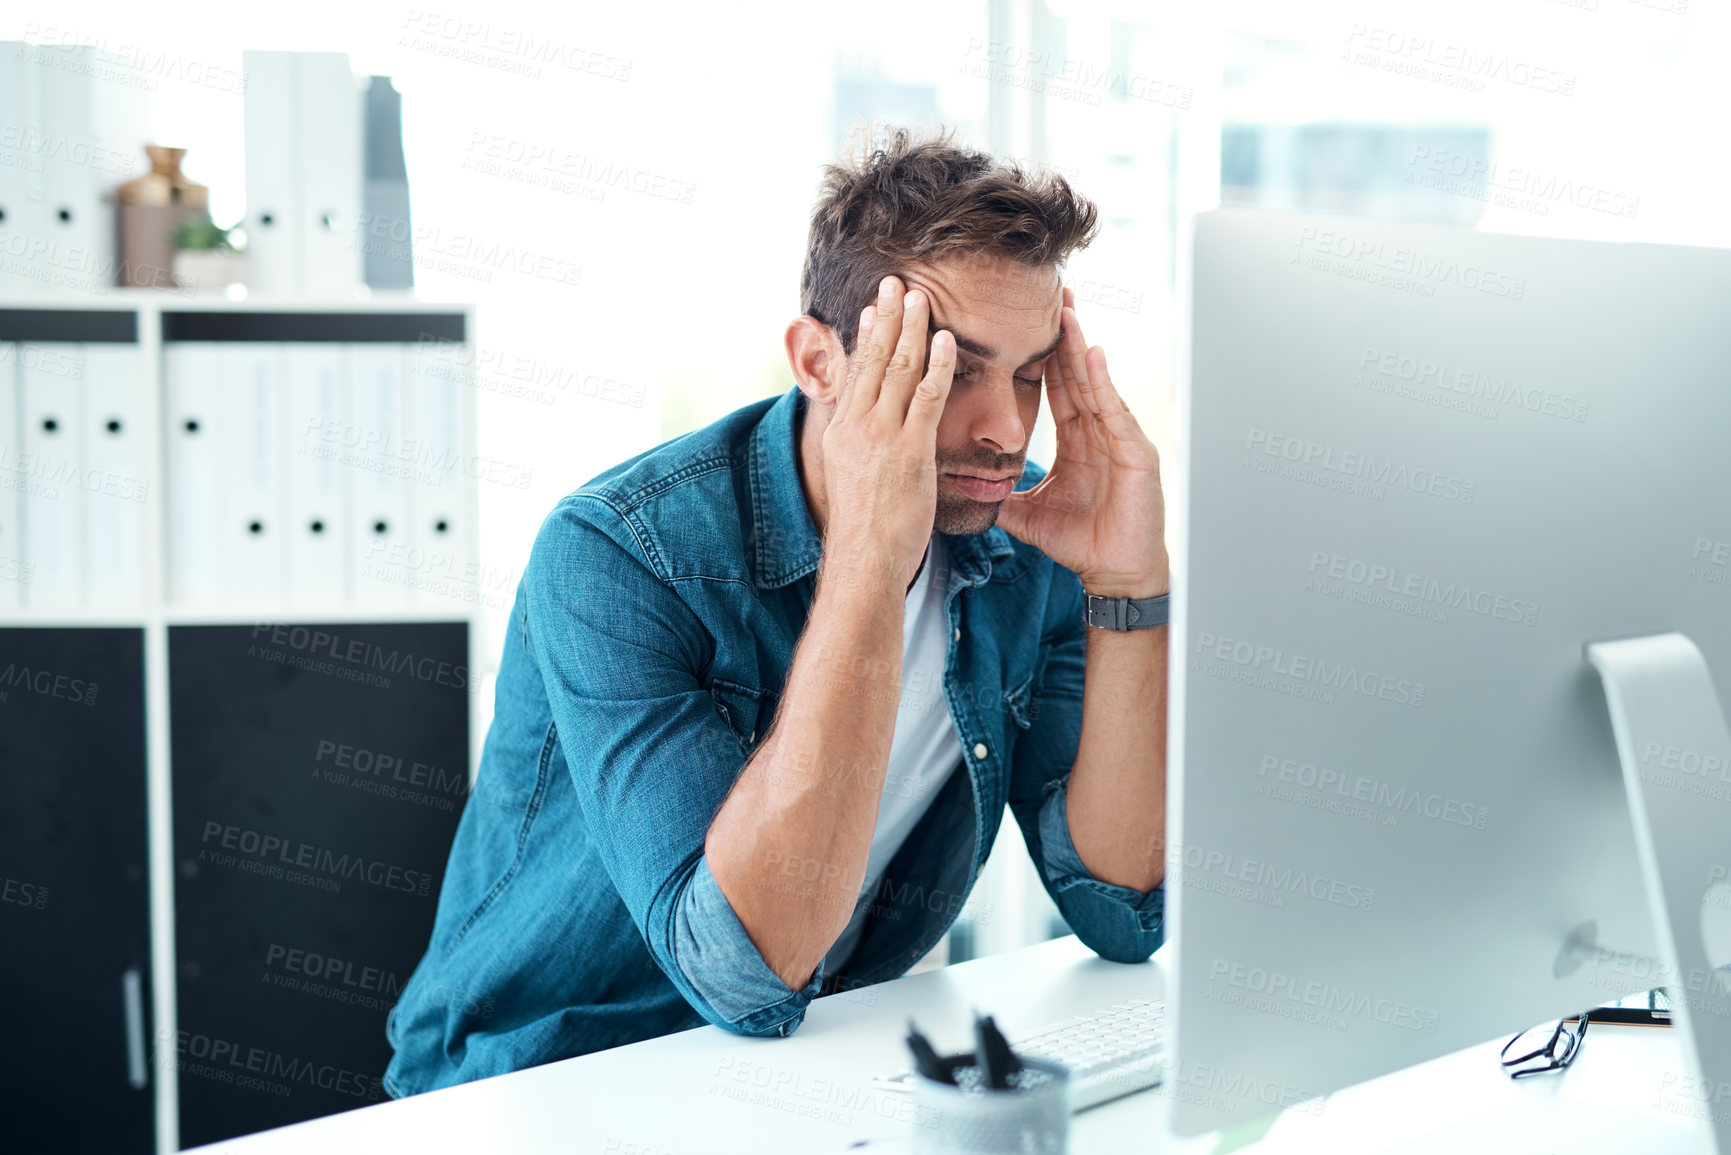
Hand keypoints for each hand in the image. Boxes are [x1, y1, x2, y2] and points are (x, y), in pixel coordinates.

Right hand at [819, 275, 957, 593]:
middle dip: (886, 317)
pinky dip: (938, 365)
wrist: (864, 561)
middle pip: (873, 359)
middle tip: (896, 282)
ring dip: (911, 328)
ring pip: (899, 369)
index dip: (866, 336)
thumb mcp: (853, 477)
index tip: (873, 307)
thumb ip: (864, 448)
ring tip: (920, 296)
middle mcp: (857, 426)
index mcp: (842, 431)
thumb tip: (874, 434)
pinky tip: (946, 340)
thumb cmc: (865, 529)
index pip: (855, 372)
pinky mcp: (910, 451)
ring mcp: (882, 436)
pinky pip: (927, 398)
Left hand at [995, 287, 1169, 597]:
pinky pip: (1115, 412)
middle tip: (1052, 294)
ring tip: (1067, 313)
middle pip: (1078, 376)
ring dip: (1081, 349)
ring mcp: (1120, 440)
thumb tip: (966, 491)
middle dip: (1065, 337)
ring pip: (1096, 386)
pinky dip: (1103, 384)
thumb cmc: (1083, 543)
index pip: (1058, 389)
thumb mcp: (1030, 515)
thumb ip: (1003, 498)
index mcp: (1077, 441)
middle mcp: (1099, 433)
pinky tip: (1091, 357)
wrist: (1115, 573)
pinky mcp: (1137, 454)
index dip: (1043, 358)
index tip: (1025, 325)